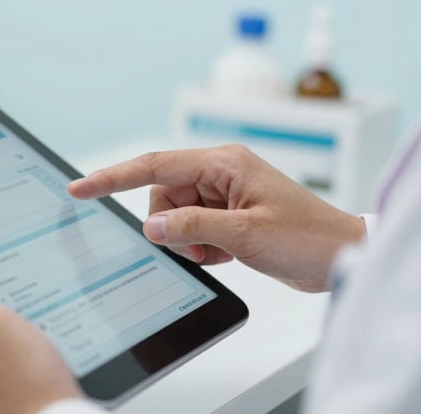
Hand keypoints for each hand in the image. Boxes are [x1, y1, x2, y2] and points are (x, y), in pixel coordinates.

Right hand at [68, 145, 365, 291]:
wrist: (340, 257)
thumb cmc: (307, 237)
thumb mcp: (244, 234)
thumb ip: (192, 226)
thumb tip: (150, 225)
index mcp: (222, 163)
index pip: (153, 166)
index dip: (112, 177)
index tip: (80, 188)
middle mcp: (219, 174)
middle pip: (162, 198)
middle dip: (172, 228)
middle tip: (202, 249)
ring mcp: (222, 195)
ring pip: (174, 218)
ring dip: (188, 242)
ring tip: (221, 252)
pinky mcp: (226, 216)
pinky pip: (191, 230)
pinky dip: (201, 247)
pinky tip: (228, 254)